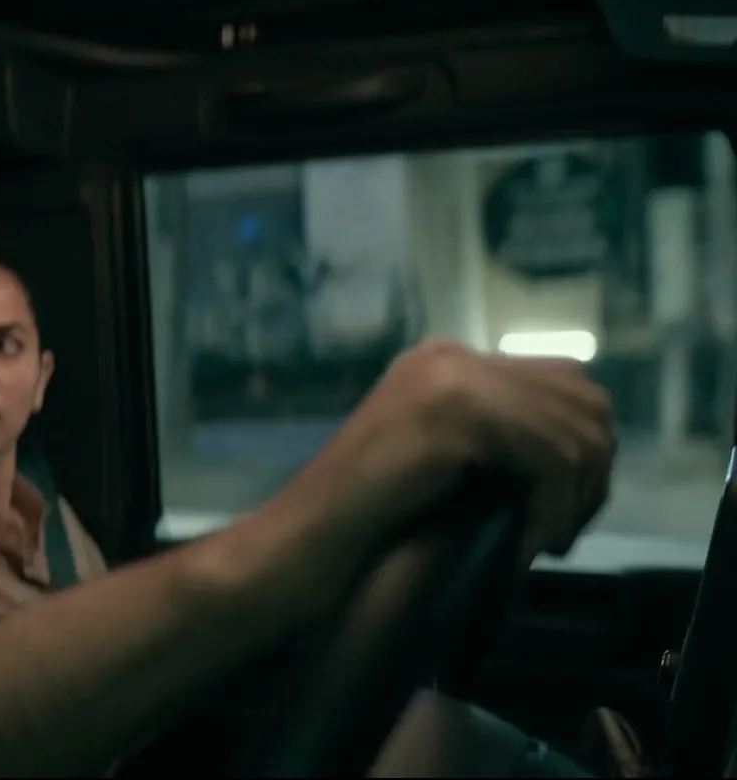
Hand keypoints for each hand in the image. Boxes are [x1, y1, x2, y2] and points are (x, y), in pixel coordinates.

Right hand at [295, 338, 614, 561]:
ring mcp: (450, 378)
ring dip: (573, 499)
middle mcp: (449, 356)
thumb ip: (496, 439)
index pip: (562, 380)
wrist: (308, 540)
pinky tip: (527, 545)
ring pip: (573, 430)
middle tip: (562, 531)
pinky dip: (552, 509)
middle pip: (582, 397)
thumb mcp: (445, 461)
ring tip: (544, 543)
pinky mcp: (455, 412)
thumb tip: (586, 453)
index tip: (562, 513)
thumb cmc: (367, 518)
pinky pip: (549, 459)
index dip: (583, 449)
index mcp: (444, 360)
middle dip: (592, 472)